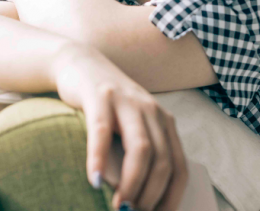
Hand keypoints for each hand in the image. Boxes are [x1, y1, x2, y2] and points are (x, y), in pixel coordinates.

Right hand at [52, 46, 187, 210]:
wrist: (80, 63)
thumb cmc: (105, 105)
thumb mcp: (131, 125)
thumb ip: (142, 150)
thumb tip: (142, 198)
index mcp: (164, 122)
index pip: (179, 167)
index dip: (172, 197)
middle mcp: (151, 111)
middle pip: (163, 161)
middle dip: (151, 195)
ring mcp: (126, 102)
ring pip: (141, 149)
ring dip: (132, 183)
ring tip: (119, 206)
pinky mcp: (100, 96)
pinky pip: (102, 131)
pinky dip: (99, 159)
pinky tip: (94, 180)